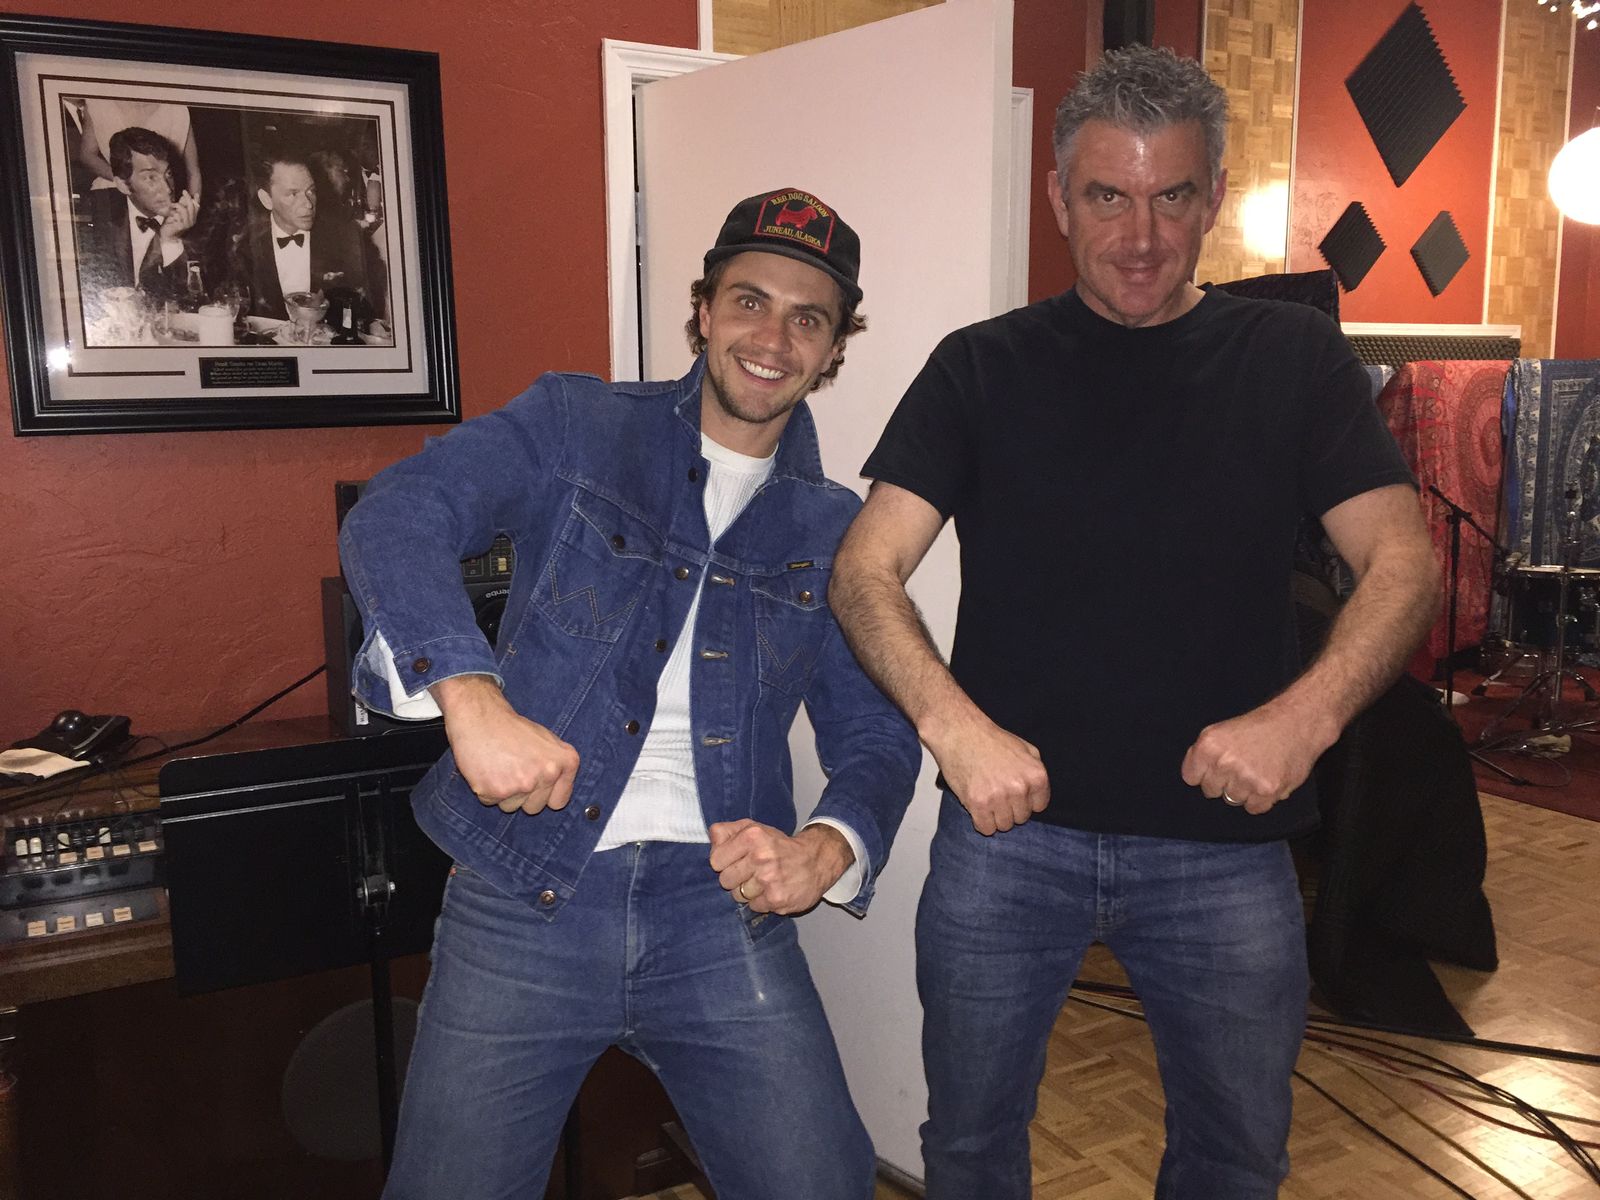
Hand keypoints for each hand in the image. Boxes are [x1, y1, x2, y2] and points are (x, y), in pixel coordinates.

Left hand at [161, 190, 197, 239]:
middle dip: (188, 198)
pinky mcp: (181, 226)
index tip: (196, 194)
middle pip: (192, 207)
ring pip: (185, 210)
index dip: (197, 201)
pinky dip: (174, 212)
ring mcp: (187, 224)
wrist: (167, 235)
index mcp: (192, 218)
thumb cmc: (171, 224)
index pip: (197, 208)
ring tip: (172, 205)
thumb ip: (180, 207)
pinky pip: (178, 215)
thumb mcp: (176, 213)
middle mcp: (191, 221)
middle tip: (184, 191)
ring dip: (178, 205)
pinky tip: (170, 212)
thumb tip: (183, 198)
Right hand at [433, 675, 578, 814]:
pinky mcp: (496, 791)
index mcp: (566, 762)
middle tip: (511, 770)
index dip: (544, 796)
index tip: (534, 785)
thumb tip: (559, 795)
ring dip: (502, 793)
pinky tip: (486, 769)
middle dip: (521, 796)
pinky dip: (485, 789)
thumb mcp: (547, 741)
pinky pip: (490, 802)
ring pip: (511, 807)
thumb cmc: (512, 727)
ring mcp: (523, 784)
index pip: (559, 802)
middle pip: (534, 808)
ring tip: (498, 767)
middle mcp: (548, 774)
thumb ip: (558, 767)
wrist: (481, 716)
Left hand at [708, 820, 852, 913]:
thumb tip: (712, 839)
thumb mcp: (754, 829)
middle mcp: (760, 857)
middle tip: (751, 872)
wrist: (816, 860)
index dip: (724, 862)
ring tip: (763, 881)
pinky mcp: (777, 899)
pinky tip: (772, 890)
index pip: (715, 860)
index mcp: (752, 836)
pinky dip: (761, 901)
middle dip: (735, 878)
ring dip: (748, 891)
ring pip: (738, 896)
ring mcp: (769, 880)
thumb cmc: (779, 846)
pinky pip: (753, 907)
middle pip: (725, 880)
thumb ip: (728, 831)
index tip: (736, 860)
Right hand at [924, 712, 1048, 834]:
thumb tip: (1037, 794)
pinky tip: (977, 807)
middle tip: (996, 792)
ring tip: (986, 798)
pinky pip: (986, 828)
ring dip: (995, 816)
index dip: (1025, 800)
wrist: (960, 733)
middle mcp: (1020, 788)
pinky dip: (981, 822)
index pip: (1039, 806)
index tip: (1014, 792)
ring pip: (1004, 825)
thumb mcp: (1024, 748)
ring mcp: (999, 797)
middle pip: (1021, 818)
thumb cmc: (990, 740)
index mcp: (1036, 775)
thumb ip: (1035, 771)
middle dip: (1010, 808)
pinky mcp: (978, 804)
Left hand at [1180, 700, 1338, 814]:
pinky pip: (1253, 808)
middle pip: (1211, 791)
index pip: (1191, 778)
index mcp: (1208, 745)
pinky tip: (1267, 780)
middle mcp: (1224, 762)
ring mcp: (1245, 778)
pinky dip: (1260, 799)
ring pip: (1232, 800)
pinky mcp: (1266, 790)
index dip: (1205, 773)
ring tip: (1257, 770)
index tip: (1217, 766)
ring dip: (1243, 791)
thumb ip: (1202, 754)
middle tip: (1242, 766)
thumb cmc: (1259, 727)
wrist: (1297, 723)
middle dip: (1224, 782)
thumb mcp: (1221, 730)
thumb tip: (1193, 777)